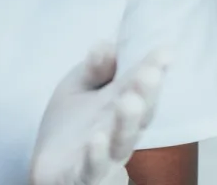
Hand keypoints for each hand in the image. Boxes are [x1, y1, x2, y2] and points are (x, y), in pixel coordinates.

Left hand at [29, 45, 169, 184]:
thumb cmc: (71, 123)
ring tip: (129, 102)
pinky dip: (96, 155)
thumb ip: (94, 68)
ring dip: (126, 123)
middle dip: (144, 94)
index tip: (165, 51)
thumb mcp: (79, 87)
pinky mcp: (83, 175)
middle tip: (150, 73)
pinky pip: (92, 168)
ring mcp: (104, 156)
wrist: (50, 165)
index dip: (152, 69)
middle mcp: (119, 133)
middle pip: (137, 114)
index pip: (139, 87)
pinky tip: (96, 139)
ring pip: (120, 141)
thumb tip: (107, 45)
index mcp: (120, 107)